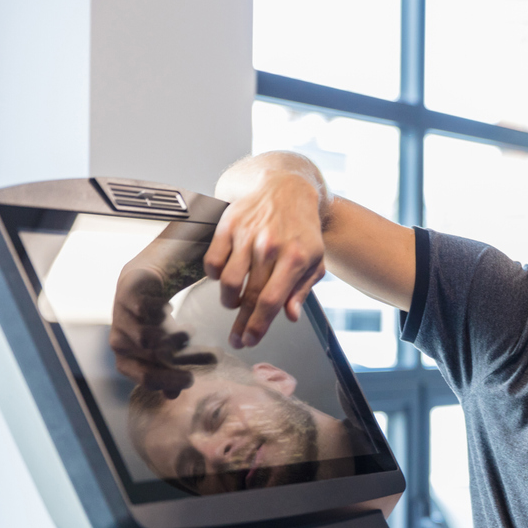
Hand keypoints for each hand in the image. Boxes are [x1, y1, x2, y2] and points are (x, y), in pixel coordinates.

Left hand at [109, 265, 214, 395]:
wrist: (139, 287)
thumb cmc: (154, 324)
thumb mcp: (165, 351)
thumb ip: (168, 372)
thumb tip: (173, 396)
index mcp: (126, 362)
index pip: (146, 379)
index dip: (170, 381)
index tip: (193, 379)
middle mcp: (119, 345)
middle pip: (151, 359)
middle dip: (184, 359)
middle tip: (210, 356)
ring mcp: (120, 321)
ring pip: (147, 337)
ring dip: (174, 336)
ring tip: (190, 332)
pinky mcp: (125, 299)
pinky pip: (144, 309)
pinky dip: (161, 311)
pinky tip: (171, 309)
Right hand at [205, 153, 327, 348]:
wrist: (287, 188)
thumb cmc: (302, 229)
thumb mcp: (314, 260)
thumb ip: (302, 290)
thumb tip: (290, 316)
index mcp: (295, 258)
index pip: (271, 301)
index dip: (258, 325)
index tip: (250, 340)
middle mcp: (270, 247)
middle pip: (249, 296)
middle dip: (241, 323)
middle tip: (236, 339)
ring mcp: (247, 235)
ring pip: (227, 281)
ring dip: (228, 300)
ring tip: (234, 303)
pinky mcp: (228, 225)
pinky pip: (212, 260)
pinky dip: (214, 275)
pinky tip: (223, 277)